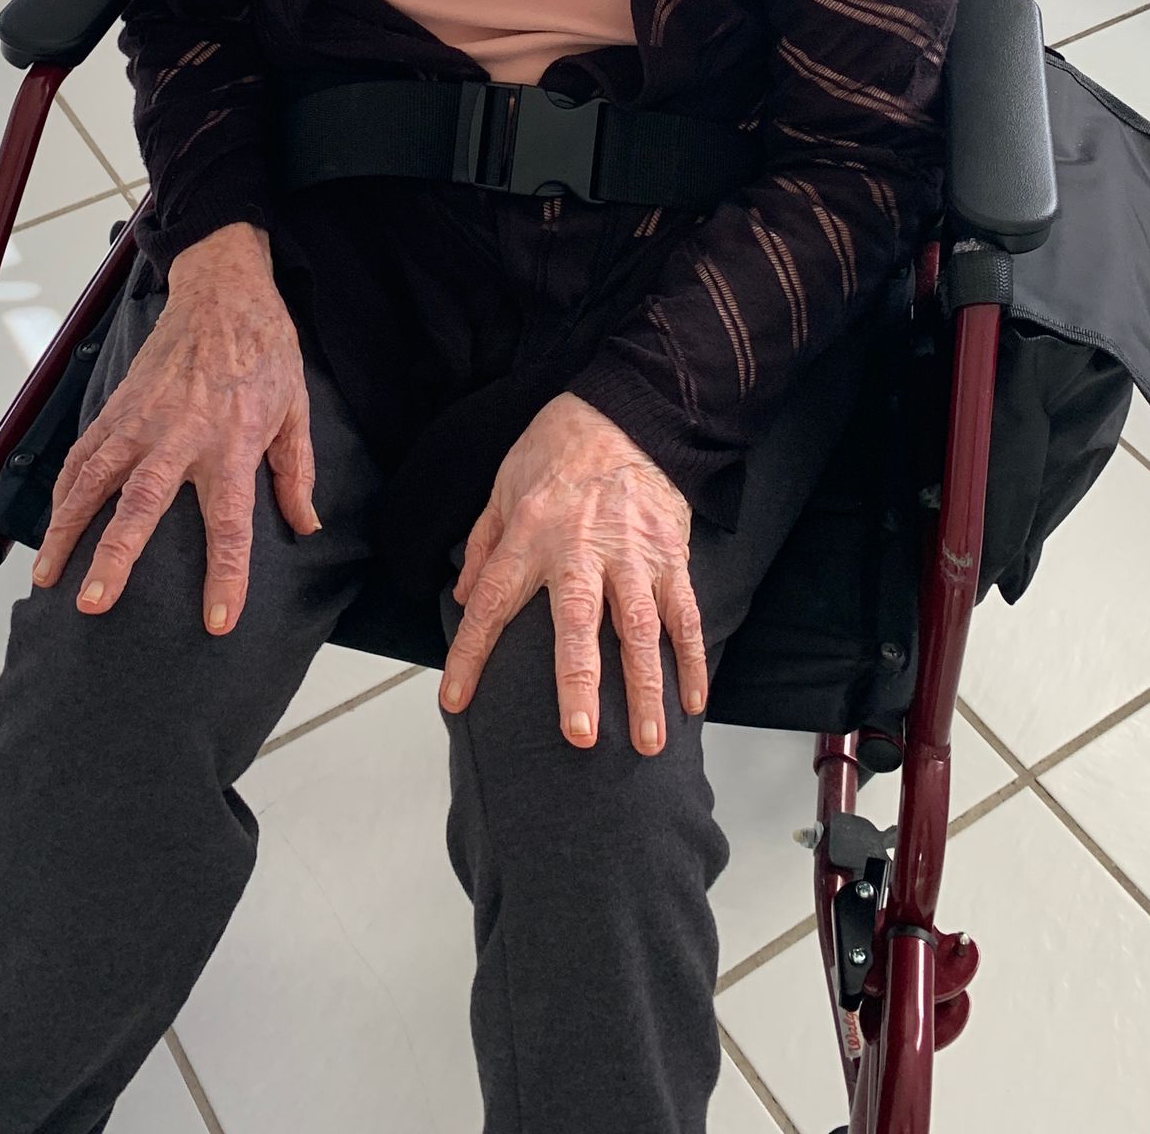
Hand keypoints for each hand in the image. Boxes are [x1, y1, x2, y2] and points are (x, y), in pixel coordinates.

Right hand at [33, 221, 318, 632]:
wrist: (223, 290)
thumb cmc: (264, 350)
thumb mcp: (296, 410)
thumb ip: (296, 473)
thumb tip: (306, 526)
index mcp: (231, 443)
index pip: (229, 524)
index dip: (225, 576)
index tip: (217, 622)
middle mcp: (180, 435)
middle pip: (141, 504)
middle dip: (114, 556)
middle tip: (92, 602)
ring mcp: (141, 419)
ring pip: (94, 480)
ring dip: (67, 528)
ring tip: (48, 575)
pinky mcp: (118, 405)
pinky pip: (83, 453)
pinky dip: (63, 490)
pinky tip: (52, 522)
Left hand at [440, 392, 704, 755]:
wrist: (627, 407)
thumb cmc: (557, 447)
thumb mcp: (503, 484)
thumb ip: (484, 543)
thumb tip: (465, 596)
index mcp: (530, 533)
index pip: (493, 601)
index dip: (471, 652)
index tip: (456, 700)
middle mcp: (581, 547)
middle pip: (578, 622)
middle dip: (579, 681)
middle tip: (580, 737)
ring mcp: (632, 552)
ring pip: (641, 628)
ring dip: (647, 687)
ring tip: (650, 742)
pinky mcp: (670, 552)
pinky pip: (685, 612)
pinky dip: (694, 658)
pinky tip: (693, 701)